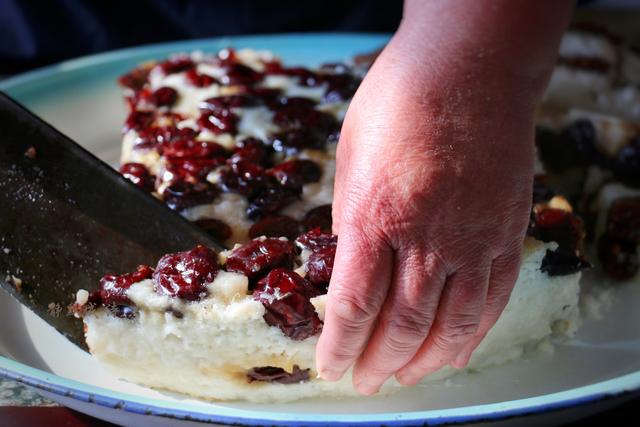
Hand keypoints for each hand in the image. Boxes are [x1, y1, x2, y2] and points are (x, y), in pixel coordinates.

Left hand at [315, 0, 571, 393]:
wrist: (470, 69)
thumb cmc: (399, 104)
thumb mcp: (351, 160)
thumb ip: (352, 221)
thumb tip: (349, 269)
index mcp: (375, 216)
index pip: (354, 304)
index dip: (340, 347)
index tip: (329, 368)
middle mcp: (427, 237)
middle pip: (401, 325)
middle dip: (378, 363)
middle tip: (365, 383)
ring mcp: (473, 238)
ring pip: (450, 324)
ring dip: (424, 361)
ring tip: (404, 379)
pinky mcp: (504, 233)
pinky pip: (491, 300)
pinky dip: (472, 335)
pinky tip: (455, 353)